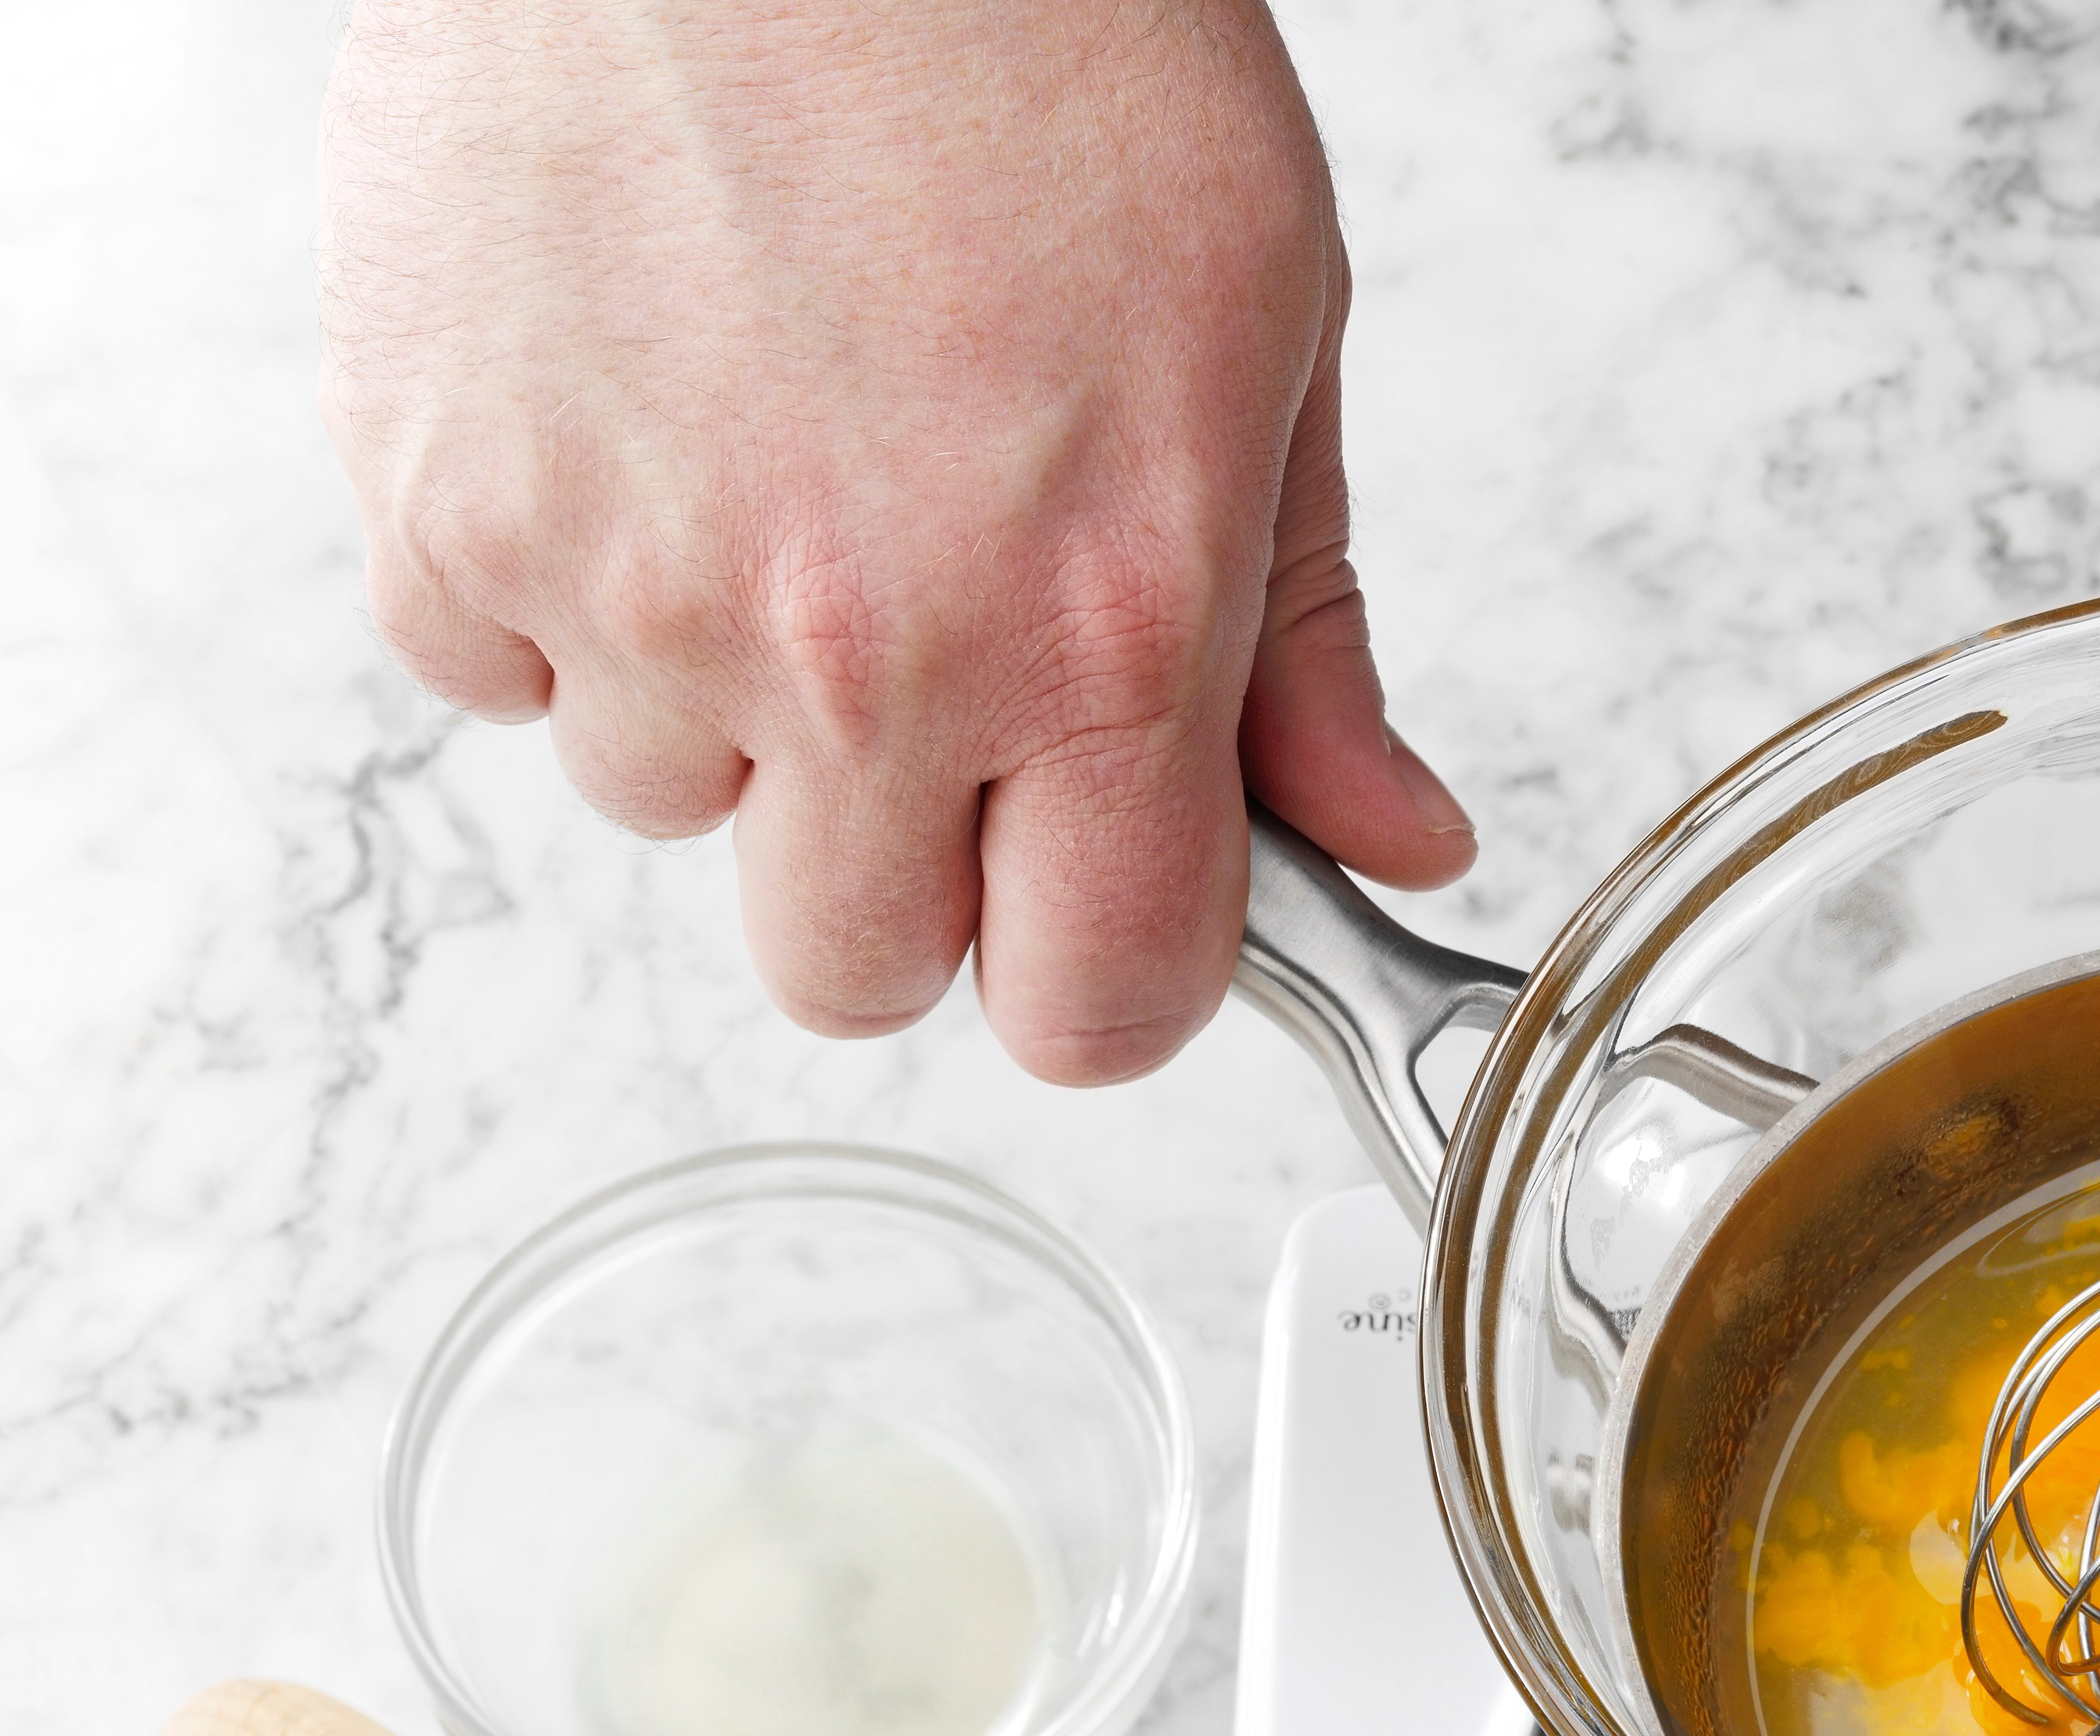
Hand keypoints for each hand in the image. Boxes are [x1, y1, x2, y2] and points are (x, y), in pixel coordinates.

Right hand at [318, 0, 1467, 1082]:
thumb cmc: (1037, 36)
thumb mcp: (1264, 332)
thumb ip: (1305, 637)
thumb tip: (1389, 841)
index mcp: (1092, 628)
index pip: (1099, 1008)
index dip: (1105, 974)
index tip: (1100, 892)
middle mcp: (855, 650)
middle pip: (856, 972)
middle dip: (905, 874)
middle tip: (928, 686)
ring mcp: (627, 587)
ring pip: (669, 814)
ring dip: (723, 710)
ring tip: (776, 476)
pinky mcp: (444, 502)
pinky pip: (495, 679)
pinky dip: (557, 597)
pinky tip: (639, 430)